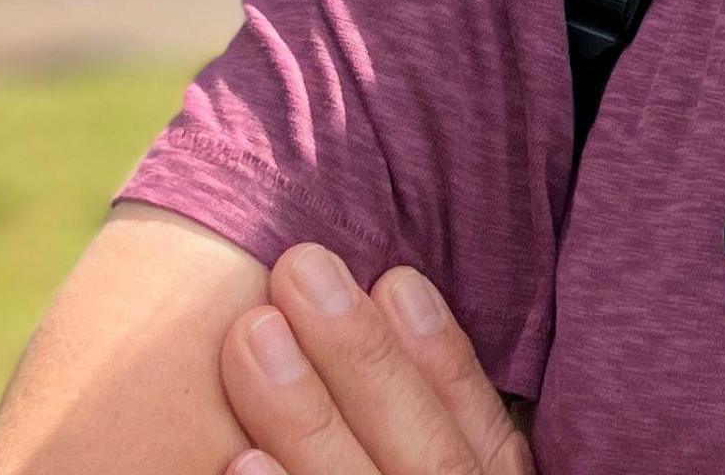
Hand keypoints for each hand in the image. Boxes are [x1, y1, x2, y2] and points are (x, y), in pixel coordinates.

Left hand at [216, 244, 532, 474]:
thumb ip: (433, 412)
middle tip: (302, 270)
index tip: (396, 279)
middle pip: (428, 457)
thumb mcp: (450, 461)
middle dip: (366, 360)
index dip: (444, 358)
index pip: (485, 434)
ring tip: (253, 334)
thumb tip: (395, 290)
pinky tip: (240, 459)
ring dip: (308, 416)